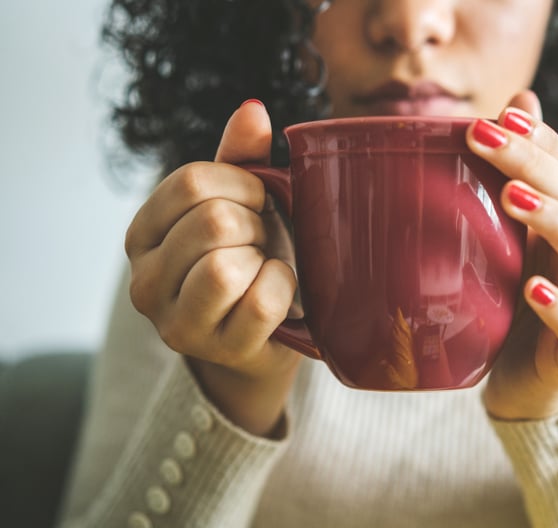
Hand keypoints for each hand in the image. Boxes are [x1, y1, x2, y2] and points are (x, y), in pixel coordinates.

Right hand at [125, 100, 300, 435]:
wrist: (262, 337)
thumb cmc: (251, 261)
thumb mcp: (240, 205)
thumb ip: (242, 159)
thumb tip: (253, 109)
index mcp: (143, 234)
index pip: (191, 182)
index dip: (243, 185)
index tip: (259, 203)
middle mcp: (145, 281)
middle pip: (213, 221)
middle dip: (257, 225)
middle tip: (263, 242)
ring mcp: (177, 323)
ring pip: (226, 266)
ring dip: (265, 258)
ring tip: (264, 267)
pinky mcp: (218, 350)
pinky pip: (260, 302)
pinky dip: (283, 288)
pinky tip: (277, 291)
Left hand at [467, 91, 557, 420]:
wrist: (524, 382)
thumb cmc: (513, 302)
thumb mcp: (506, 237)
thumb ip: (513, 177)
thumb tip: (515, 103)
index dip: (541, 140)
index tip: (498, 116)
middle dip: (535, 163)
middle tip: (486, 138)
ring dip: (556, 222)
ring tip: (512, 198)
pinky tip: (532, 289)